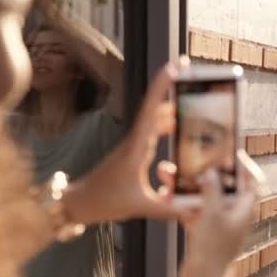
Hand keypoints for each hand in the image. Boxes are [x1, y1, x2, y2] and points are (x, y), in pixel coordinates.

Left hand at [63, 62, 186, 223]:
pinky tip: (179, 128)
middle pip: (157, 109)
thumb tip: (197, 210)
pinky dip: (167, 125)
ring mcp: (134, 144)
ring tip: (195, 104)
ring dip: (173, 109)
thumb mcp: (140, 206)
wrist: (79, 204)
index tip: (176, 67)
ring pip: (156, 119)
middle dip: (175, 92)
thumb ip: (170, 208)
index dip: (162, 86)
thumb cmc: (105, 201)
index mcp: (137, 147)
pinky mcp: (134, 151)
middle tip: (196, 82)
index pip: (151, 110)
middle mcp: (136, 140)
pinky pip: (153, 131)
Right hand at [179, 151, 264, 276]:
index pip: (251, 182)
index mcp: (244, 210)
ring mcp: (220, 224)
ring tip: (171, 176)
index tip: (233, 153)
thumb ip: (213, 190)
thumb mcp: (212, 213)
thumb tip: (212, 172)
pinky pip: (195, 212)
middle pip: (225, 188)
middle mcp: (234, 216)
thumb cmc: (212, 249)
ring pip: (206, 199)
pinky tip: (167, 195)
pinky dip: (183, 204)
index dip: (244, 166)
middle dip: (208, 174)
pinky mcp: (205, 233)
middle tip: (196, 160)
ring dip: (190, 188)